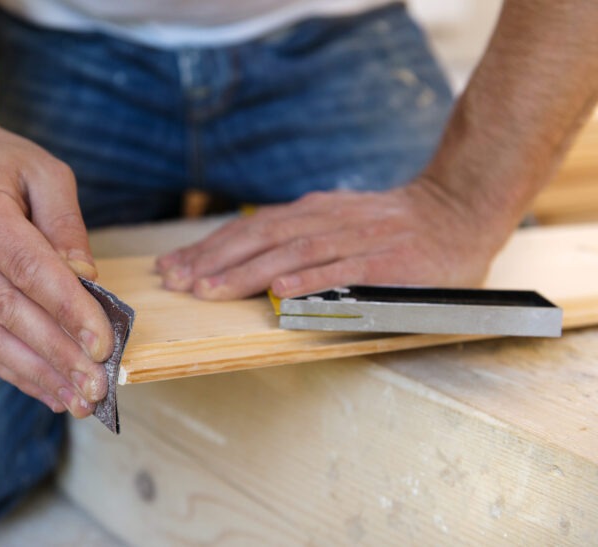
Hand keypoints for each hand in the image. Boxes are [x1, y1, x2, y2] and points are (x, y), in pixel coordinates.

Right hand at [0, 116, 113, 417]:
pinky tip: (47, 389)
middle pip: (9, 312)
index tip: (104, 345)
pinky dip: (14, 370)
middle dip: (58, 355)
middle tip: (97, 387)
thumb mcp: (46, 173)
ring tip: (78, 400)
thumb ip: (68, 226)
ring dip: (38, 374)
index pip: (29, 270)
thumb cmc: (1, 164)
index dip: (69, 312)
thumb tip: (88, 282)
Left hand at [157, 180, 495, 299]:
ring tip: (210, 290)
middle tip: (177, 283)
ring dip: (247, 272)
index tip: (173, 268)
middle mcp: (327, 219)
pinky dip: (310, 280)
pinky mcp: (386, 261)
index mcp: (312, 212)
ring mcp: (356, 239)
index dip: (209, 248)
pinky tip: (280, 294)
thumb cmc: (392, 226)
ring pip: (292, 254)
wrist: (457, 209)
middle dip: (214, 261)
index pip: (251, 229)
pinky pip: (343, 270)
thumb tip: (247, 256)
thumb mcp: (338, 220)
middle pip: (261, 238)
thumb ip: (299, 234)